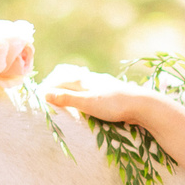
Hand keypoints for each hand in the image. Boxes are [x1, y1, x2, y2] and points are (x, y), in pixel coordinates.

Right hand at [42, 65, 158, 125]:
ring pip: (85, 84)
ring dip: (75, 88)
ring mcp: (106, 85)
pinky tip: (92, 98)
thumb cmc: (114, 104)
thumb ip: (67, 98)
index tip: (41, 92)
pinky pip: (95, 91)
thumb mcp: (87, 102)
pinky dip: (87, 93)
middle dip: (61, 84)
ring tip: (68, 93)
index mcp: (86, 80)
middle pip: (73, 79)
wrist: (143, 105)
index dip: (51, 85)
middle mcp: (95, 79)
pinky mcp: (114, 93)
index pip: (63, 79)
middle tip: (50, 91)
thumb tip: (45, 93)